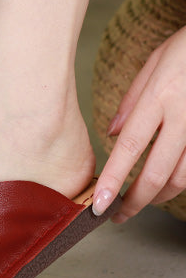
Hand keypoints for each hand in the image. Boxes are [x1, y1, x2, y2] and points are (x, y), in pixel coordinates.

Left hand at [93, 24, 185, 221]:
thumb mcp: (154, 63)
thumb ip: (131, 101)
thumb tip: (111, 133)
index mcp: (159, 98)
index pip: (130, 147)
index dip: (114, 179)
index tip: (99, 202)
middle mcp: (184, 117)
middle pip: (157, 172)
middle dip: (136, 201)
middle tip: (118, 215)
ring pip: (182, 177)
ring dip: (159, 195)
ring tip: (142, 200)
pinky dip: (181, 180)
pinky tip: (167, 183)